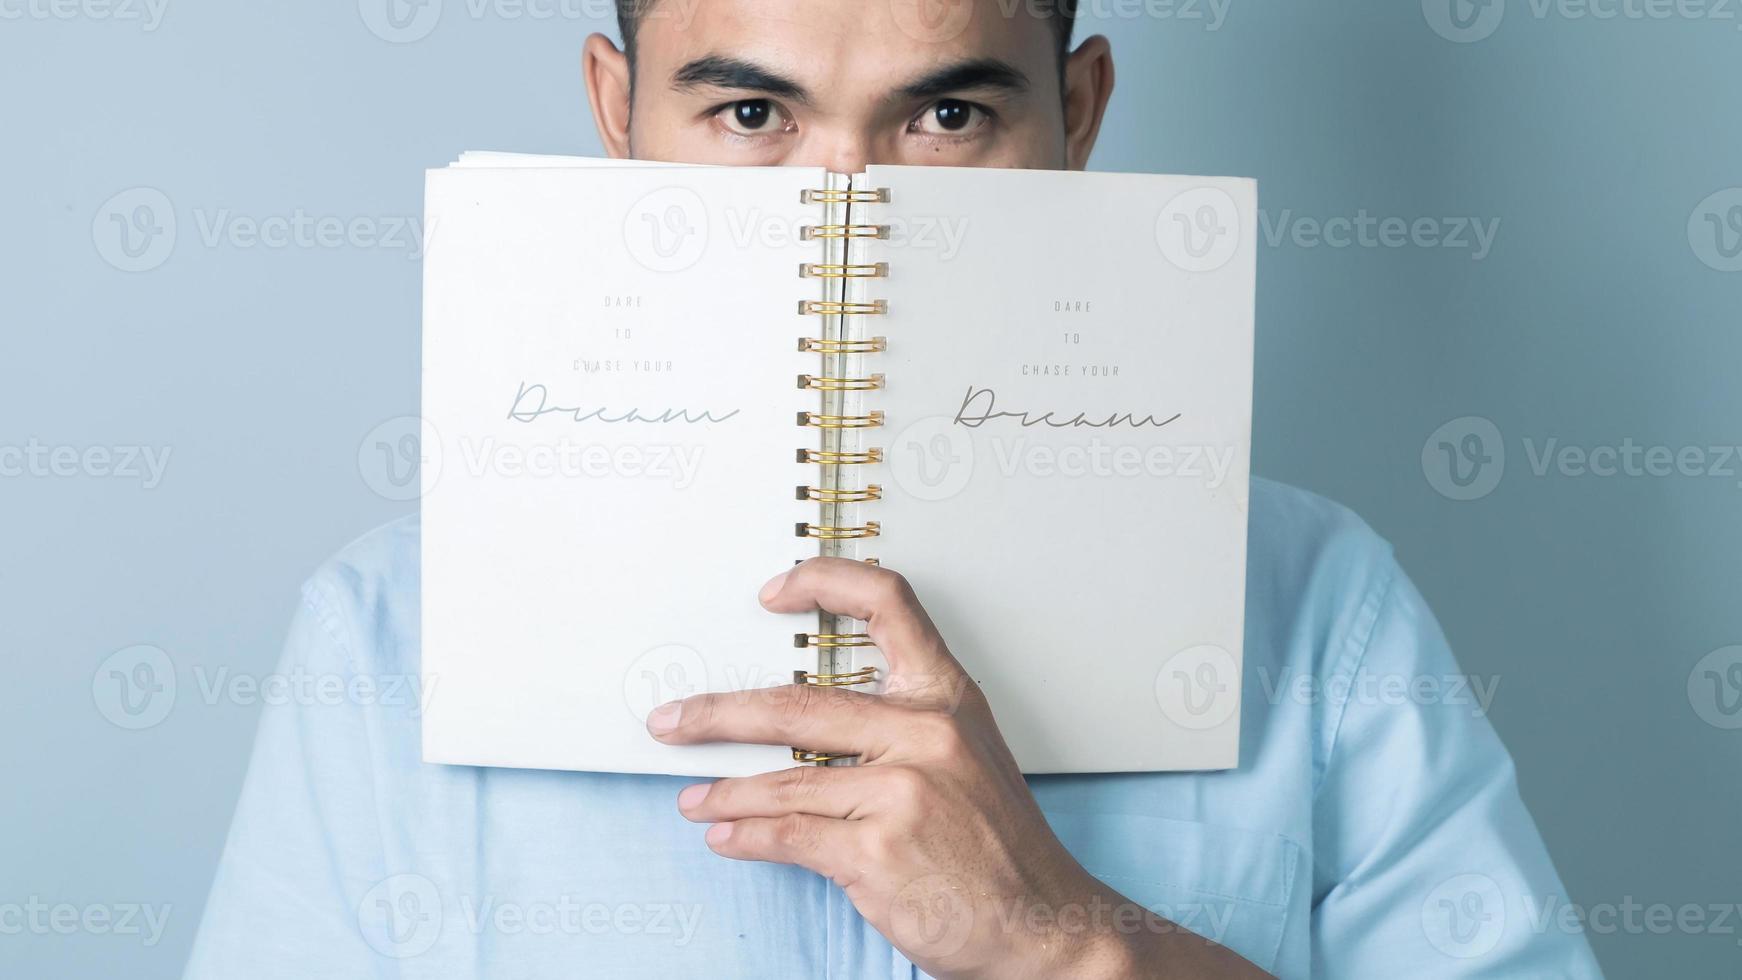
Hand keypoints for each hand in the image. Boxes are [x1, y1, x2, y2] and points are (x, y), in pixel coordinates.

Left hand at [645, 558, 1269, 979]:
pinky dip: (744, 836)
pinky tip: (725, 834)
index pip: (887, 602)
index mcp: (948, 697)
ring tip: (695, 797)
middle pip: (796, 702)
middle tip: (674, 718)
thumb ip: (902, 725)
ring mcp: (900, 792)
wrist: (1046, 924)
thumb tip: (807, 723)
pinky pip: (787, 835)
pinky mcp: (876, 852)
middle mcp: (924, 733)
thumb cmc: (1003, 846)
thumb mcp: (968, 756)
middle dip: (718, 713)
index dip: (823, 581)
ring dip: (723, 792)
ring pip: (780, 779)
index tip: (773, 592)